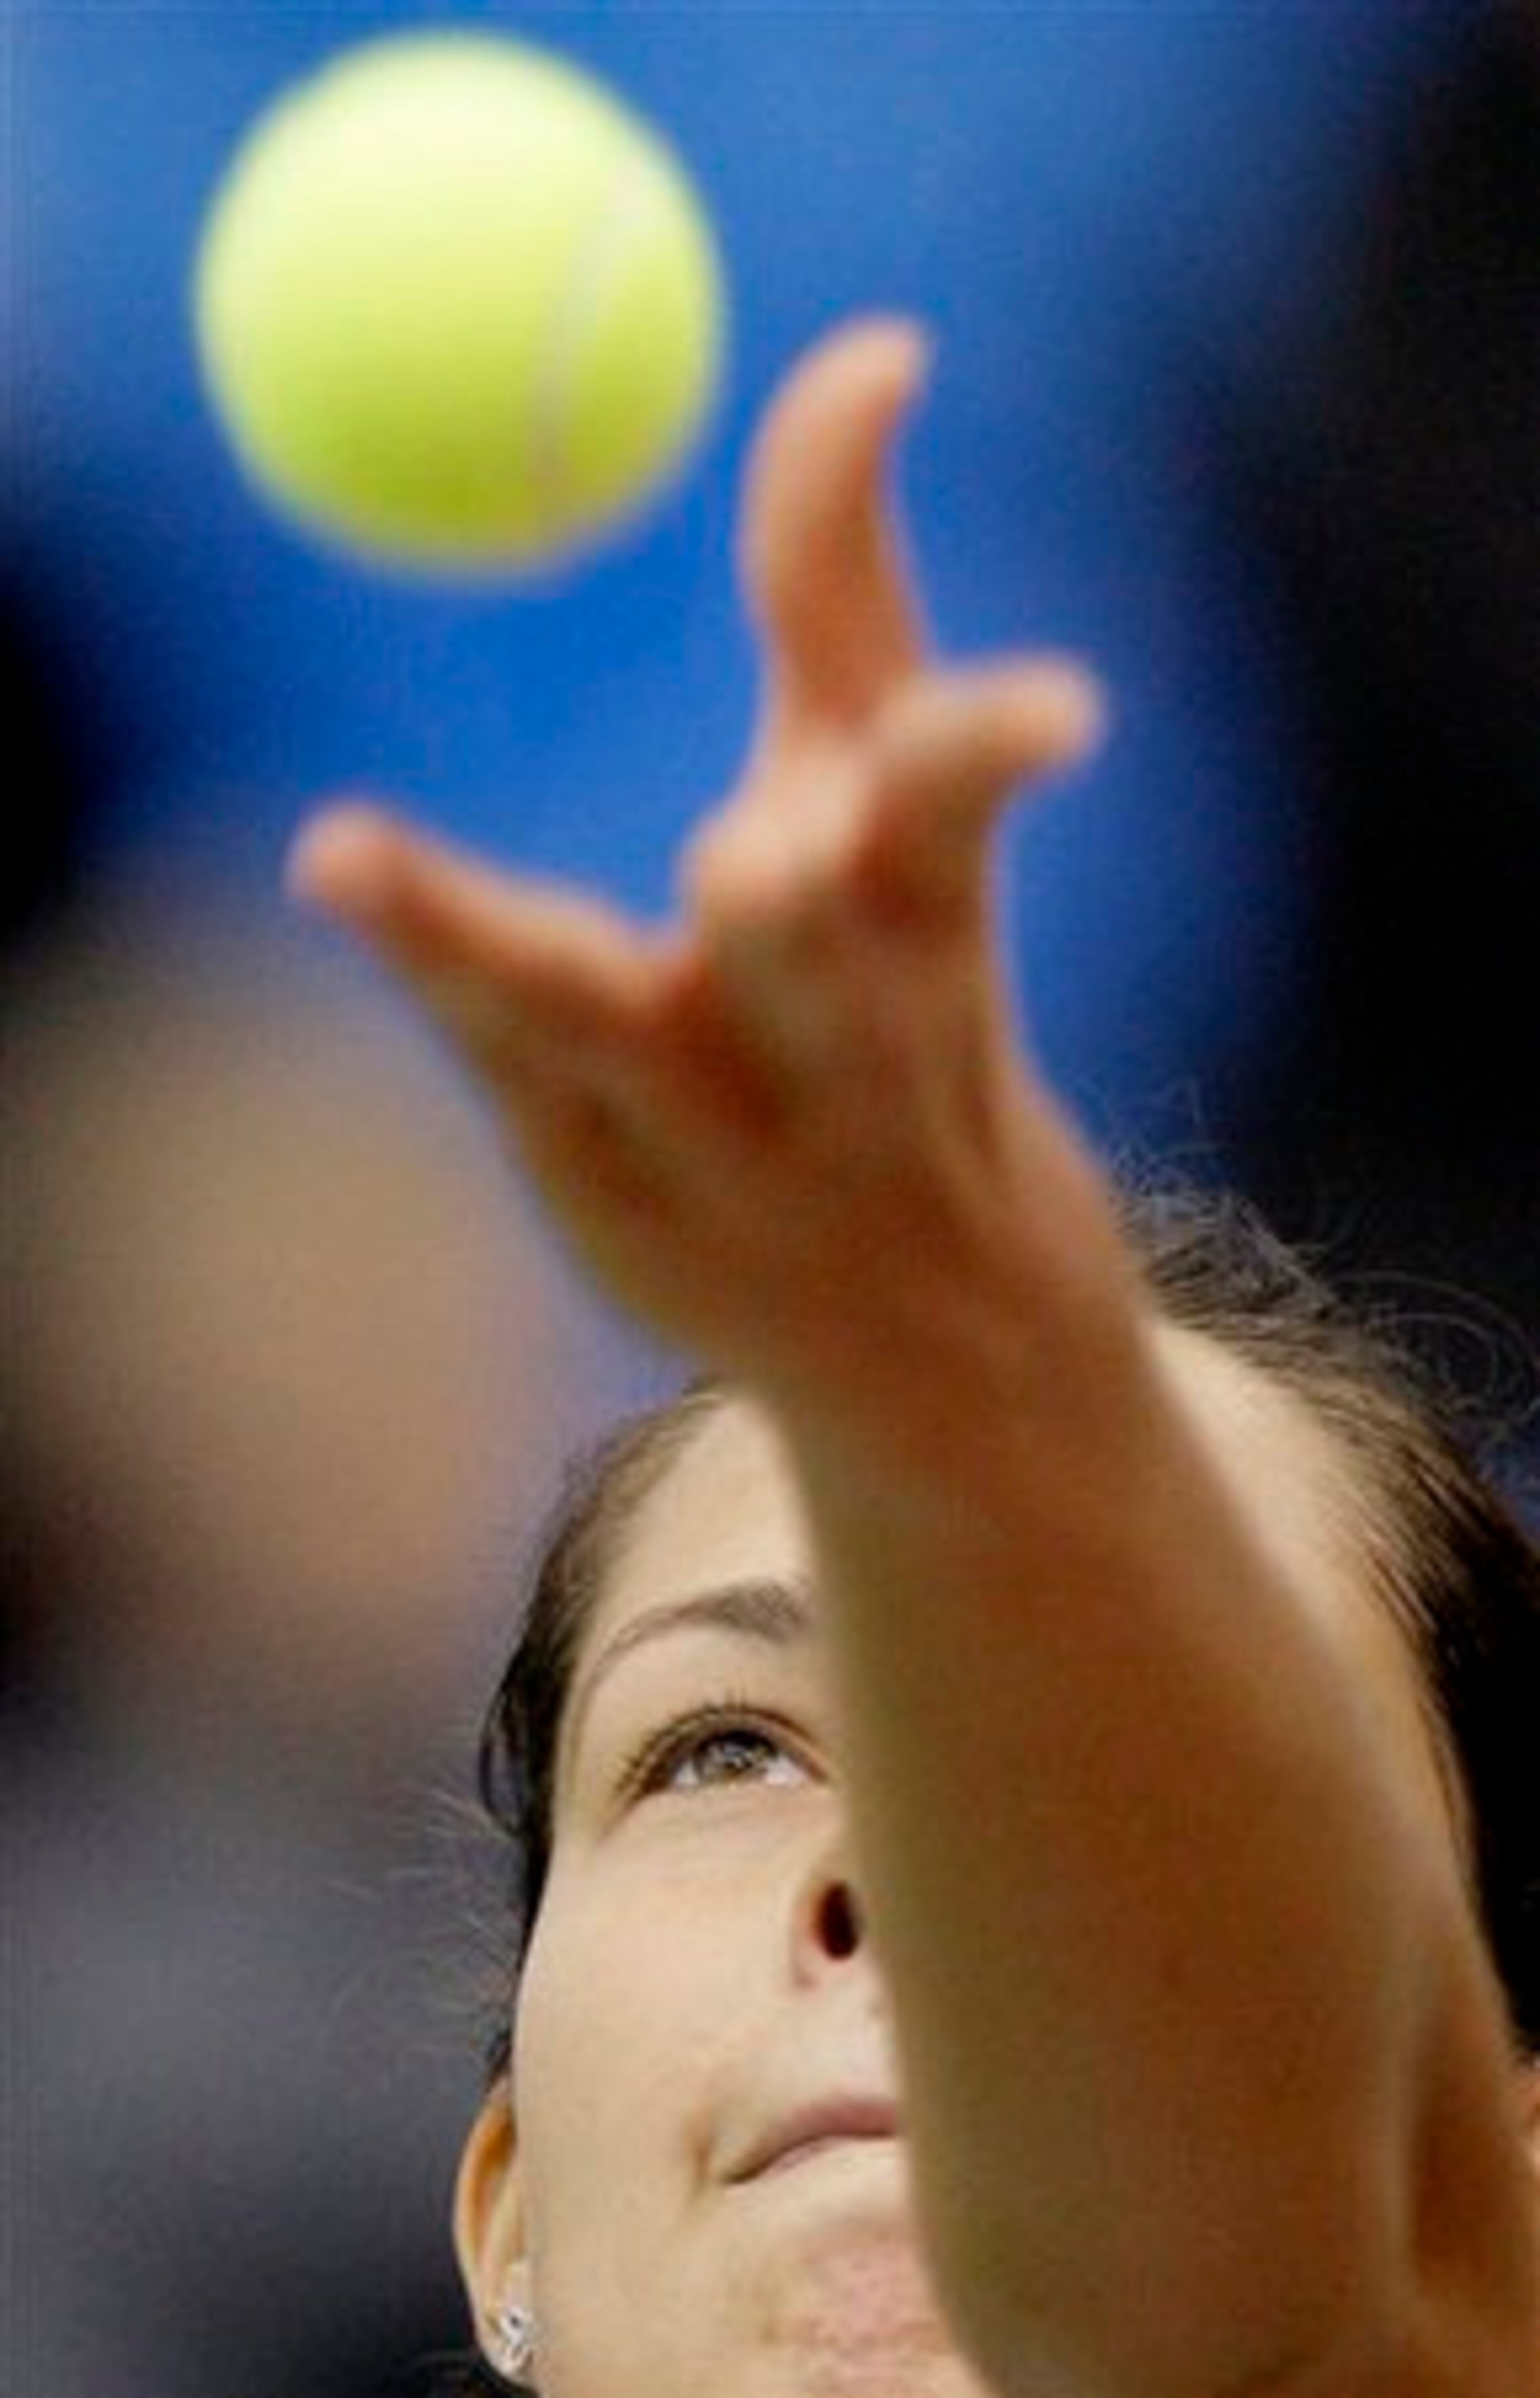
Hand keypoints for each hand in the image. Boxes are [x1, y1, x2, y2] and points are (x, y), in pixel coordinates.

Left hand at [289, 319, 1111, 1424]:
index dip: (992, 738)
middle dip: (776, 894)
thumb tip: (878, 347)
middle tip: (747, 870)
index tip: (1057, 708)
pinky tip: (343, 868)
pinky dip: (422, 948)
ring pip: (588, 1011)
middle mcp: (834, 1028)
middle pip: (790, 920)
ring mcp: (711, 1131)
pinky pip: (494, 1042)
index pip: (957, 789)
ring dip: (479, 935)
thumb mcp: (880, 799)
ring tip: (352, 858)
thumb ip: (846, 584)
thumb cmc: (895, 988)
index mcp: (930, 913)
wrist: (937, 1313)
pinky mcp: (603, 1192)